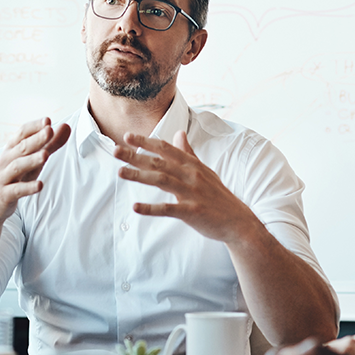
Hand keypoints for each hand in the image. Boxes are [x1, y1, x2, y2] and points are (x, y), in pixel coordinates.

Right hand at [0, 118, 70, 226]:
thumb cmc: (13, 178)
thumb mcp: (32, 160)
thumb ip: (50, 144)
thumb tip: (67, 127)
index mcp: (12, 150)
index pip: (21, 134)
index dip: (34, 127)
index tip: (47, 120)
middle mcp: (6, 161)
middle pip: (21, 148)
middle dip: (36, 139)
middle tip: (49, 130)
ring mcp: (4, 178)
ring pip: (17, 166)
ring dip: (32, 160)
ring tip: (45, 155)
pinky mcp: (4, 195)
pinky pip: (16, 190)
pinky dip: (28, 187)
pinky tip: (40, 185)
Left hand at [113, 131, 257, 243]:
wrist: (238, 221)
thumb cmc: (218, 196)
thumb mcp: (205, 170)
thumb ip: (189, 153)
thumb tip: (179, 133)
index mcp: (192, 165)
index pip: (166, 149)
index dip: (146, 142)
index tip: (127, 136)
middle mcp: (191, 175)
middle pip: (159, 162)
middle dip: (136, 155)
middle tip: (116, 151)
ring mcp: (192, 193)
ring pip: (162, 180)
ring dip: (140, 176)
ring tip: (120, 172)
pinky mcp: (192, 211)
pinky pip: (169, 209)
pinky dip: (152, 208)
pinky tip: (136, 208)